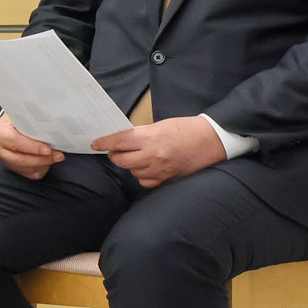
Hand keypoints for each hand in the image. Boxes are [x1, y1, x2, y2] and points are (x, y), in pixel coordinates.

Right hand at [0, 112, 65, 180]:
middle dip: (42, 159)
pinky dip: (41, 168)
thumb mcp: (21, 114)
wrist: (10, 125)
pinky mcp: (13, 168)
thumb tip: (51, 120)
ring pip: (26, 169)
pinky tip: (48, 160)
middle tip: (59, 155)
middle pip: (20, 160)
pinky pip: (30, 174)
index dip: (32, 147)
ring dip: (44, 164)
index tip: (48, 149)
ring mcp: (5, 160)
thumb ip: (32, 118)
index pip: (14, 142)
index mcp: (0, 132)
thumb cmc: (17, 119)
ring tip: (56, 156)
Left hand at [92, 115, 226, 188]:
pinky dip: (142, 175)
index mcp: (150, 138)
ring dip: (130, 165)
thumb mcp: (159, 125)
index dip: (104, 143)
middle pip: (121, 160)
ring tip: (137, 156)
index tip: (95, 144)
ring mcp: (160, 169)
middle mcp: (153, 155)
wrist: (211, 140)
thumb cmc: (186, 129)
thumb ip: (139, 134)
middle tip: (117, 150)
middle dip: (115, 155)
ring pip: (132, 171)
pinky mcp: (167, 178)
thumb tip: (121, 140)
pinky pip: (145, 181)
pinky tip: (146, 168)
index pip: (118, 142)